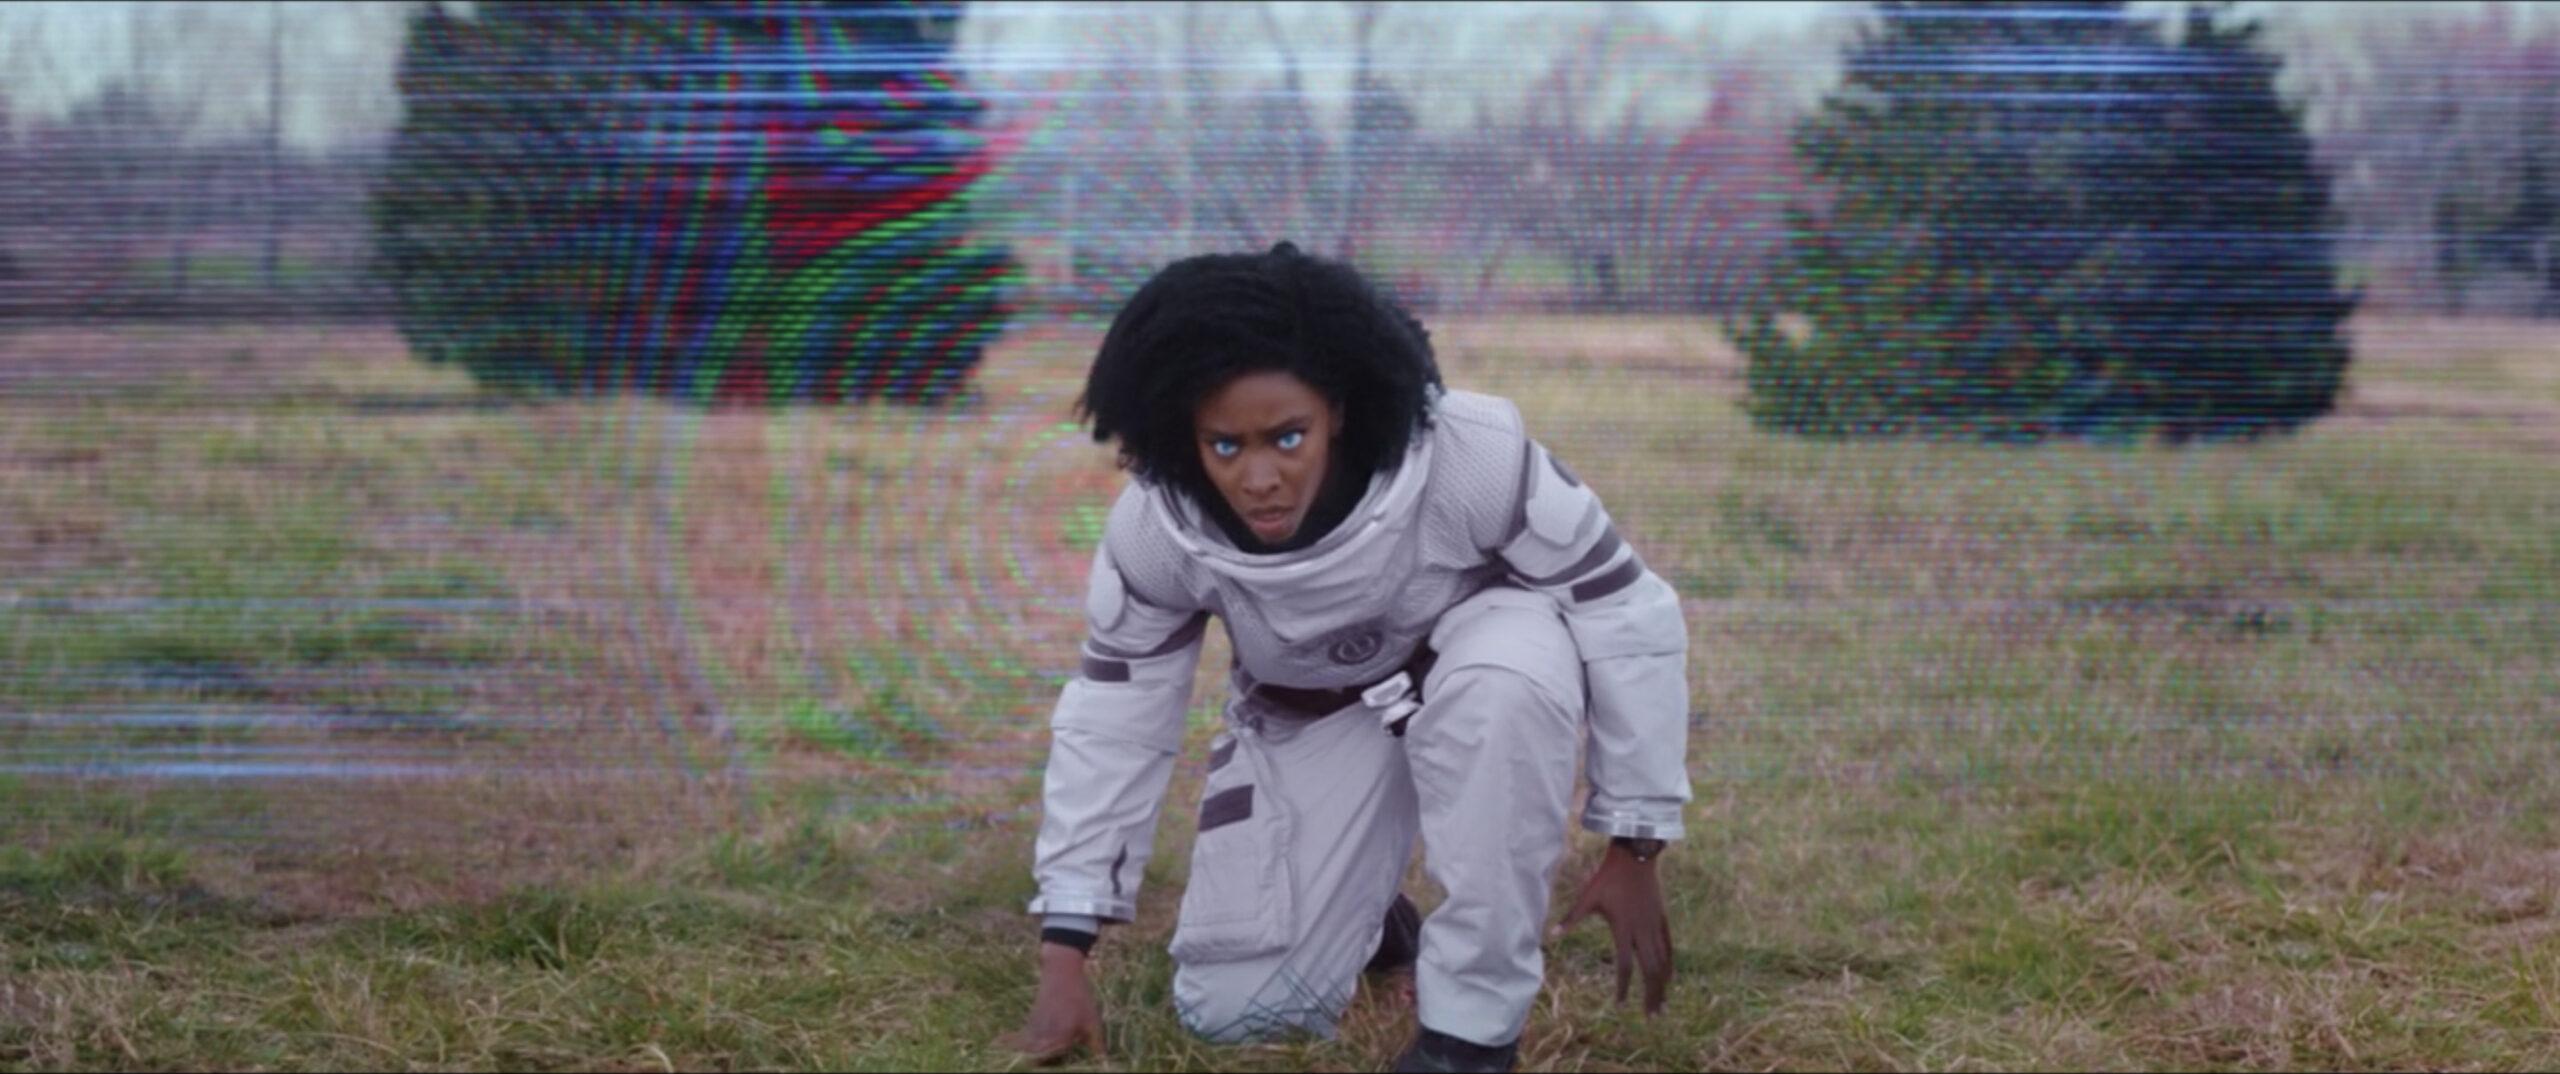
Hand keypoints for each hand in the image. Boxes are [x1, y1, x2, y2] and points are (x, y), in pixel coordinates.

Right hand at [997, 943, 1105, 1063]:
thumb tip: (1104, 1063)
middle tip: (1041, 1064)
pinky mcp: (1028, 1022)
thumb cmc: (1080, 997)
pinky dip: (1008, 1042)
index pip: (1049, 1062)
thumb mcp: (1092, 1021)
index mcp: (1060, 1038)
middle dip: (1035, 1063)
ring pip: (1022, 1050)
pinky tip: (995, 1043)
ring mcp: (1033, 1029)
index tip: (1054, 1068)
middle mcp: (1043, 1036)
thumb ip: (1096, 1045)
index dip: (1049, 1066)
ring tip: (1018, 1062)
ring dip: (1022, 1056)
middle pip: (1033, 1060)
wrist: (1061, 972)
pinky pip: (1016, 1037)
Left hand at [1551, 841, 1672, 1013]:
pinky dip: (1670, 965)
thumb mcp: (1587, 896)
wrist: (1635, 856)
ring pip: (1662, 962)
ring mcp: (1655, 925)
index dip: (1623, 986)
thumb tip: (1552, 934)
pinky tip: (1670, 978)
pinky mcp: (1662, 918)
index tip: (1620, 1004)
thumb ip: (1572, 918)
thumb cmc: (1608, 877)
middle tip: (1651, 1017)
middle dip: (1650, 995)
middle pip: (1649, 970)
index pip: (1624, 965)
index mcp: (1623, 928)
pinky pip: (1669, 947)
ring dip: (1662, 985)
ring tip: (1662, 1006)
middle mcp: (1642, 930)